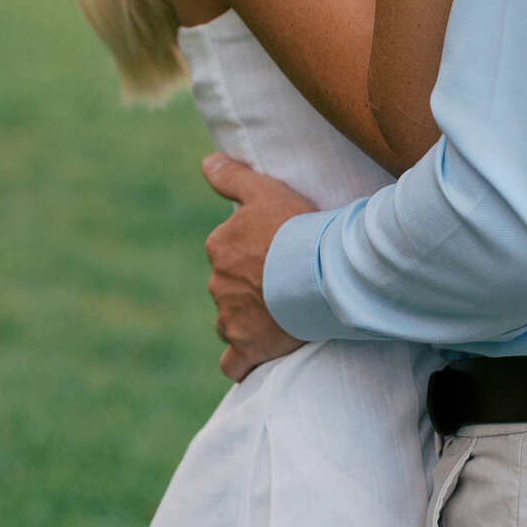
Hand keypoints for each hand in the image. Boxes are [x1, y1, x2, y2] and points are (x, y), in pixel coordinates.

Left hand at [202, 154, 311, 381]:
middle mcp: (218, 283)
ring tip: (278, 316)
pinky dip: (240, 362)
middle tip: (284, 283)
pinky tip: (251, 359)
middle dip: (248, 287)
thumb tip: (205, 162)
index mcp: (219, 246)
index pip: (226, 251)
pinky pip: (232, 363)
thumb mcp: (264, 190)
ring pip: (229, 321)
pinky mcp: (247, 347)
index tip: (277, 253)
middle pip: (228, 286)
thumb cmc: (296, 227)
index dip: (251, 252)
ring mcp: (230, 318)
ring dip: (245, 320)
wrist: (321, 272)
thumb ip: (231, 176)